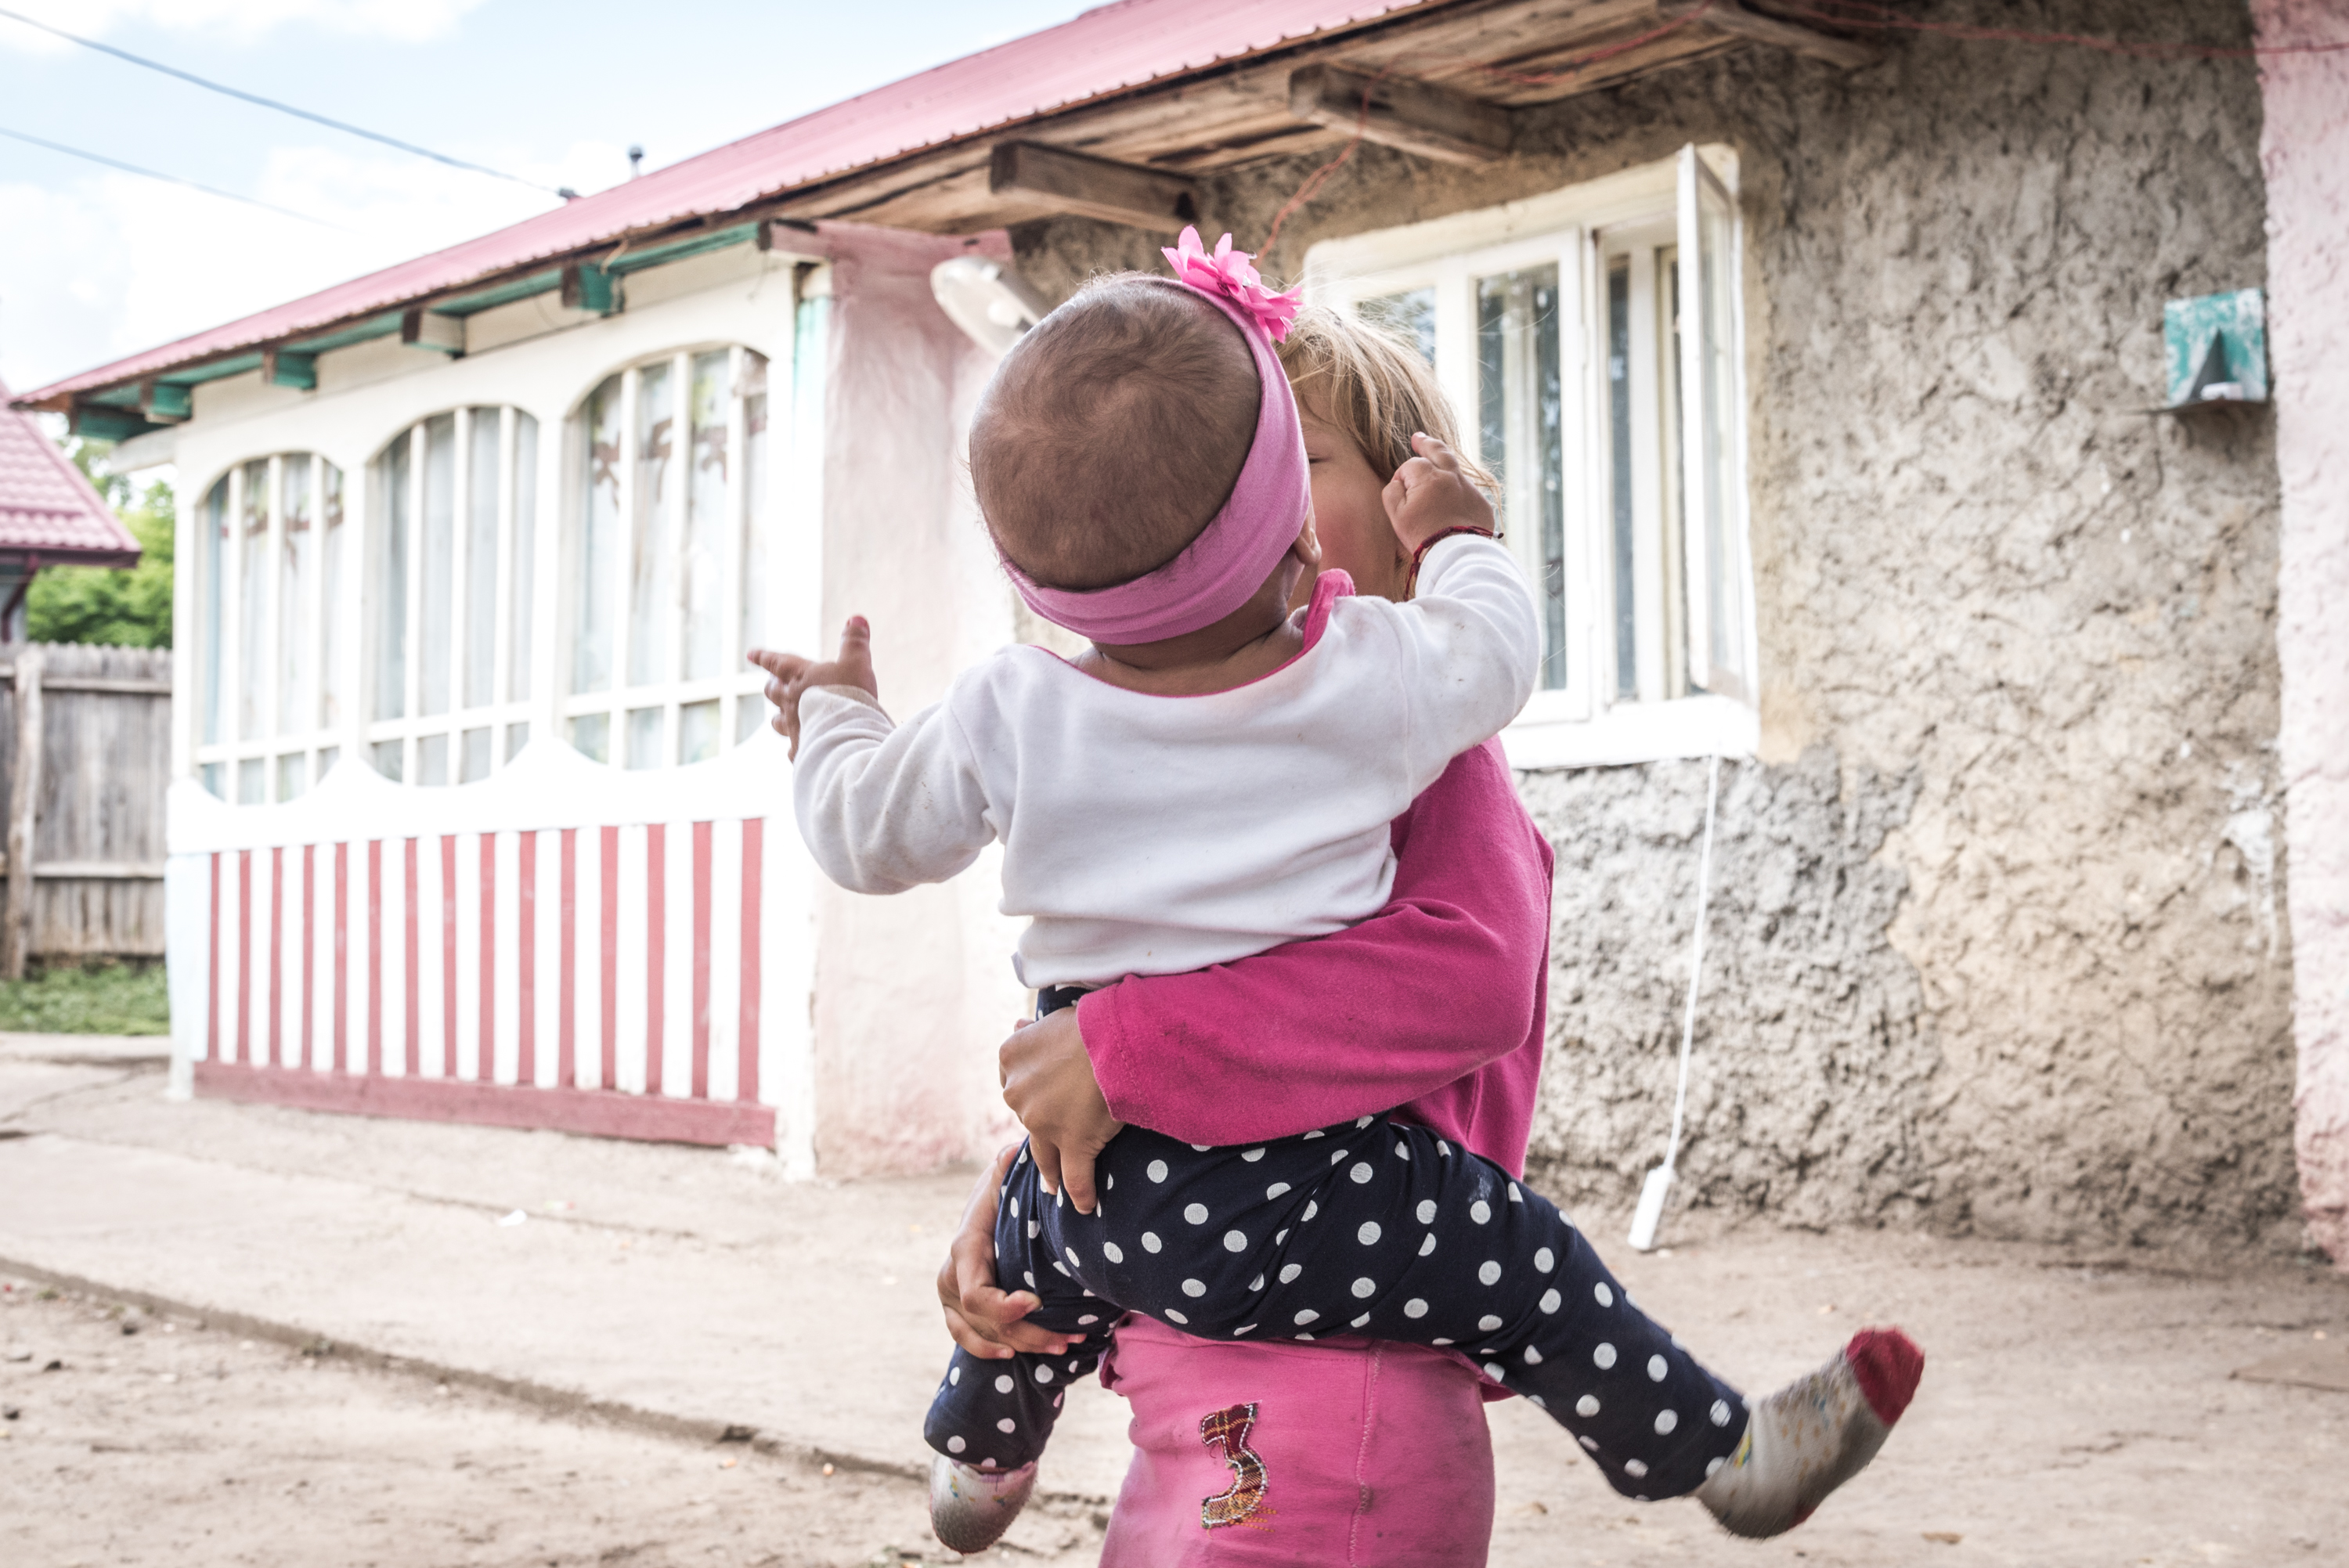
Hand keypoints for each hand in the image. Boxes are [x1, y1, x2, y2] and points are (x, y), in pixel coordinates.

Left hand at [747, 617, 878, 759]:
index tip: (750, 654)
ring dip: (779, 717)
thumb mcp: (857, 663)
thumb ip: (855, 642)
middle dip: (772, 686)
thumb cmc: (849, 696)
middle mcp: (791, 701)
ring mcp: (794, 728)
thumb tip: (857, 618)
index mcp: (801, 676)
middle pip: (773, 692)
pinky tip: (802, 750)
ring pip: (778, 722)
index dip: (764, 656)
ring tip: (781, 718)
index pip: (777, 662)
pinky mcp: (801, 751)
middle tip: (771, 684)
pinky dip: (797, 747)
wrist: (846, 737)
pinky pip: (794, 749)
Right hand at [936, 1143, 1073, 1359]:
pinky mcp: (959, 1310)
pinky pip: (969, 1340)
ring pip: (983, 1336)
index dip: (1003, 1307)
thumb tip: (1010, 1153)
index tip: (1037, 1302)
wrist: (985, 1207)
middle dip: (1029, 1333)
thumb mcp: (1003, 1179)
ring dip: (1023, 1346)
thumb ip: (1006, 1170)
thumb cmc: (1000, 1192)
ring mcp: (951, 1299)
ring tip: (1064, 1346)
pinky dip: (990, 1350)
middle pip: (986, 1323)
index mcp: (964, 1250)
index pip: (974, 1294)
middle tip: (1070, 1337)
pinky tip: (1014, 1356)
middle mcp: (950, 1278)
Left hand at [999, 1005, 1123, 1214]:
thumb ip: (1033, 1033)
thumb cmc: (1091, 1022)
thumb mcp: (1052, 1021)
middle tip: (1056, 1139)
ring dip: (1051, 1172)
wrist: (1116, 1034)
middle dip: (1043, 1130)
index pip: (1016, 1083)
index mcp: (1010, 1057)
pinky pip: (1074, 1176)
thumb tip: (1017, 1027)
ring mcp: (1041, 1122)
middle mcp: (1017, 1092)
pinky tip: (1085, 1206)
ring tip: (1054, 1185)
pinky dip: (1080, 1193)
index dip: (1033, 1093)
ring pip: (1045, 1154)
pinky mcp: (1072, 1143)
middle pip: (1029, 1119)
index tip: (1044, 1101)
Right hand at [1382, 432, 1495, 552]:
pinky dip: (1458, 495)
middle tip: (1418, 438)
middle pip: (1438, 450)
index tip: (1400, 494)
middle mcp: (1452, 477)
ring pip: (1456, 471)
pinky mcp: (1482, 504)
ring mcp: (1470, 489)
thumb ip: (1392, 491)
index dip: (1402, 477)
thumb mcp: (1397, 516)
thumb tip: (1399, 481)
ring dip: (1444, 469)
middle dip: (1426, 443)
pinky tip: (1452, 506)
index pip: (1411, 465)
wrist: (1456, 556)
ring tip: (1436, 471)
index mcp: (1429, 477)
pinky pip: (1468, 492)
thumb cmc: (1423, 536)